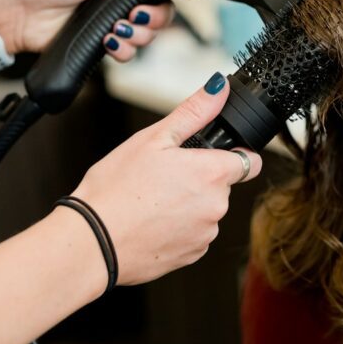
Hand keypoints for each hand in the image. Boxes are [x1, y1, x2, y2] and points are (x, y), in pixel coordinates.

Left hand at [0, 0, 172, 61]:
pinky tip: (108, 42)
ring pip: (146, 37)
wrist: (25, 12)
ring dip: (137, 36)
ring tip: (116, 29)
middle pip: (160, 17)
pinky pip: (127, 54)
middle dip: (152, 20)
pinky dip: (122, 51)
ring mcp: (114, 22)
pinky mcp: (103, 43)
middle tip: (133, 15)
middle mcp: (123, 0)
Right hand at [69, 74, 262, 285]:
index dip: (233, 154)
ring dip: (188, 205)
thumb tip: (218, 88)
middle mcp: (216, 206)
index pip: (249, 161)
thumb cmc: (116, 189)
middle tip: (163, 176)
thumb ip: (194, 112)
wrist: (92, 242)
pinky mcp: (191, 255)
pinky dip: (178, 228)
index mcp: (211, 174)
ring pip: (206, 211)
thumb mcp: (153, 138)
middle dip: (200, 179)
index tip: (211, 155)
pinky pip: (194, 235)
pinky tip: (151, 222)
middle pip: (223, 186)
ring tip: (152, 200)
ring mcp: (205, 234)